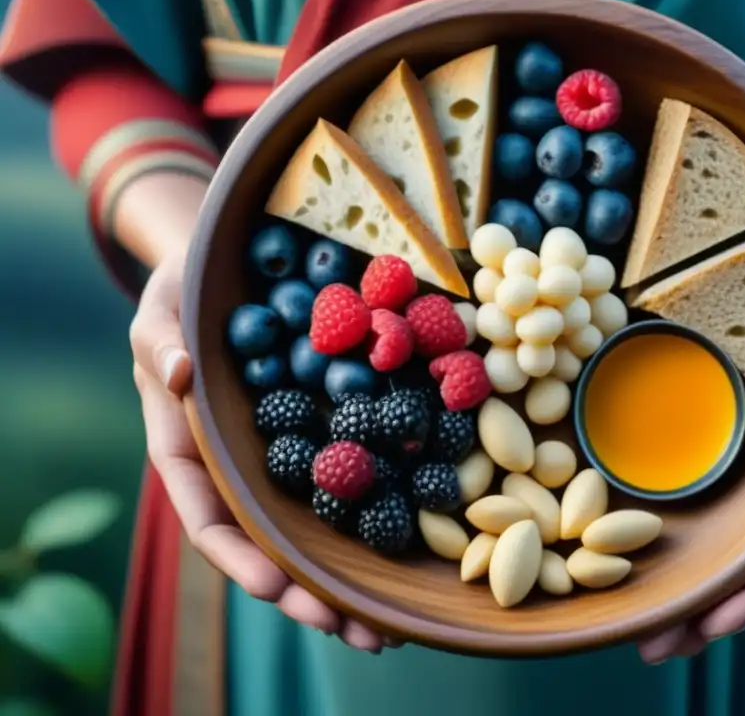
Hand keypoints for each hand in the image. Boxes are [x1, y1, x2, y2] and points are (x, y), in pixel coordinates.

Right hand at [130, 251, 393, 652]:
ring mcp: (286, 453)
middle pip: (273, 543)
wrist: (231, 272)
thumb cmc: (184, 294)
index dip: (239, 556)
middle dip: (312, 593)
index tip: (277, 587)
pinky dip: (383, 513)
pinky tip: (421, 543)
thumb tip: (176, 373)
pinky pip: (355, 476)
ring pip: (318, 527)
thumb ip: (161, 340)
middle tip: (359, 634)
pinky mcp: (328, 429)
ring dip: (354, 577)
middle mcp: (241, 466)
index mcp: (190, 450)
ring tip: (397, 625)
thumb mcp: (161, 309)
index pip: (206, 517)